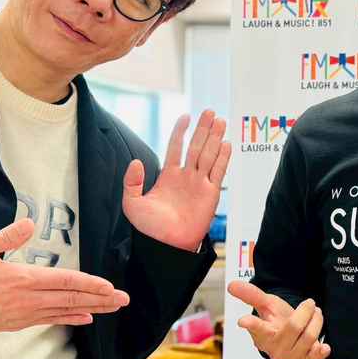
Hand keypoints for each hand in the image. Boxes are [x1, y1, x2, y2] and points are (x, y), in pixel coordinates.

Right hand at [0, 219, 128, 333]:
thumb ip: (6, 235)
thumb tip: (28, 222)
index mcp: (22, 280)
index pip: (65, 282)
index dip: (90, 285)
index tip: (110, 287)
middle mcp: (27, 300)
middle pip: (71, 300)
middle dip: (101, 300)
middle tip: (124, 301)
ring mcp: (22, 314)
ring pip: (64, 312)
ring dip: (90, 310)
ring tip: (111, 309)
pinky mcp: (15, 323)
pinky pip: (49, 321)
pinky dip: (69, 319)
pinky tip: (83, 318)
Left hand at [123, 111, 230, 251]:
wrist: (166, 246)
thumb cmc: (149, 229)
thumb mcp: (132, 203)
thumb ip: (131, 182)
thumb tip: (136, 162)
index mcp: (168, 176)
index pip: (176, 147)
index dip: (181, 132)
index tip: (186, 116)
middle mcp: (186, 177)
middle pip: (197, 146)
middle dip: (204, 129)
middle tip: (210, 112)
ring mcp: (200, 184)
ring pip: (209, 155)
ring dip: (215, 138)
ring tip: (220, 121)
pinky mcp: (211, 194)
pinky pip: (218, 172)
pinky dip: (223, 158)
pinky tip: (226, 144)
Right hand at [227, 280, 330, 358]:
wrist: (289, 340)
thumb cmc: (276, 320)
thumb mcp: (266, 306)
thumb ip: (251, 295)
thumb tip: (231, 285)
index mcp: (263, 334)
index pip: (257, 328)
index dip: (250, 324)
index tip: (243, 321)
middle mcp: (275, 348)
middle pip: (294, 326)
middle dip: (305, 311)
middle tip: (310, 303)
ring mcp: (290, 358)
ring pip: (309, 337)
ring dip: (317, 322)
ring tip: (317, 314)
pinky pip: (316, 357)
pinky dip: (321, 351)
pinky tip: (324, 346)